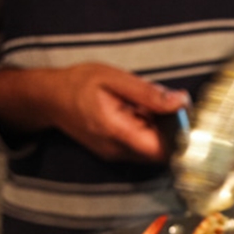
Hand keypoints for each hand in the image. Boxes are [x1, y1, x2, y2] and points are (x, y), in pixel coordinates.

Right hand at [0, 62, 190, 162]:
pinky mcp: (116, 153)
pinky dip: (146, 132)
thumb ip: (148, 93)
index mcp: (117, 131)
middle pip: (160, 151)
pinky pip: (140, 147)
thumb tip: (180, 102)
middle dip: (169, 130)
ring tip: (145, 107)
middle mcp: (117, 150)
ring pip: (151, 150)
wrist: (50, 99)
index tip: (183, 116)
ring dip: (158, 131)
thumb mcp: (114, 79)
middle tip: (165, 105)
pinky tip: (137, 114)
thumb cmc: (78, 84)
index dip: (178, 137)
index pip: (161, 150)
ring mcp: (116, 154)